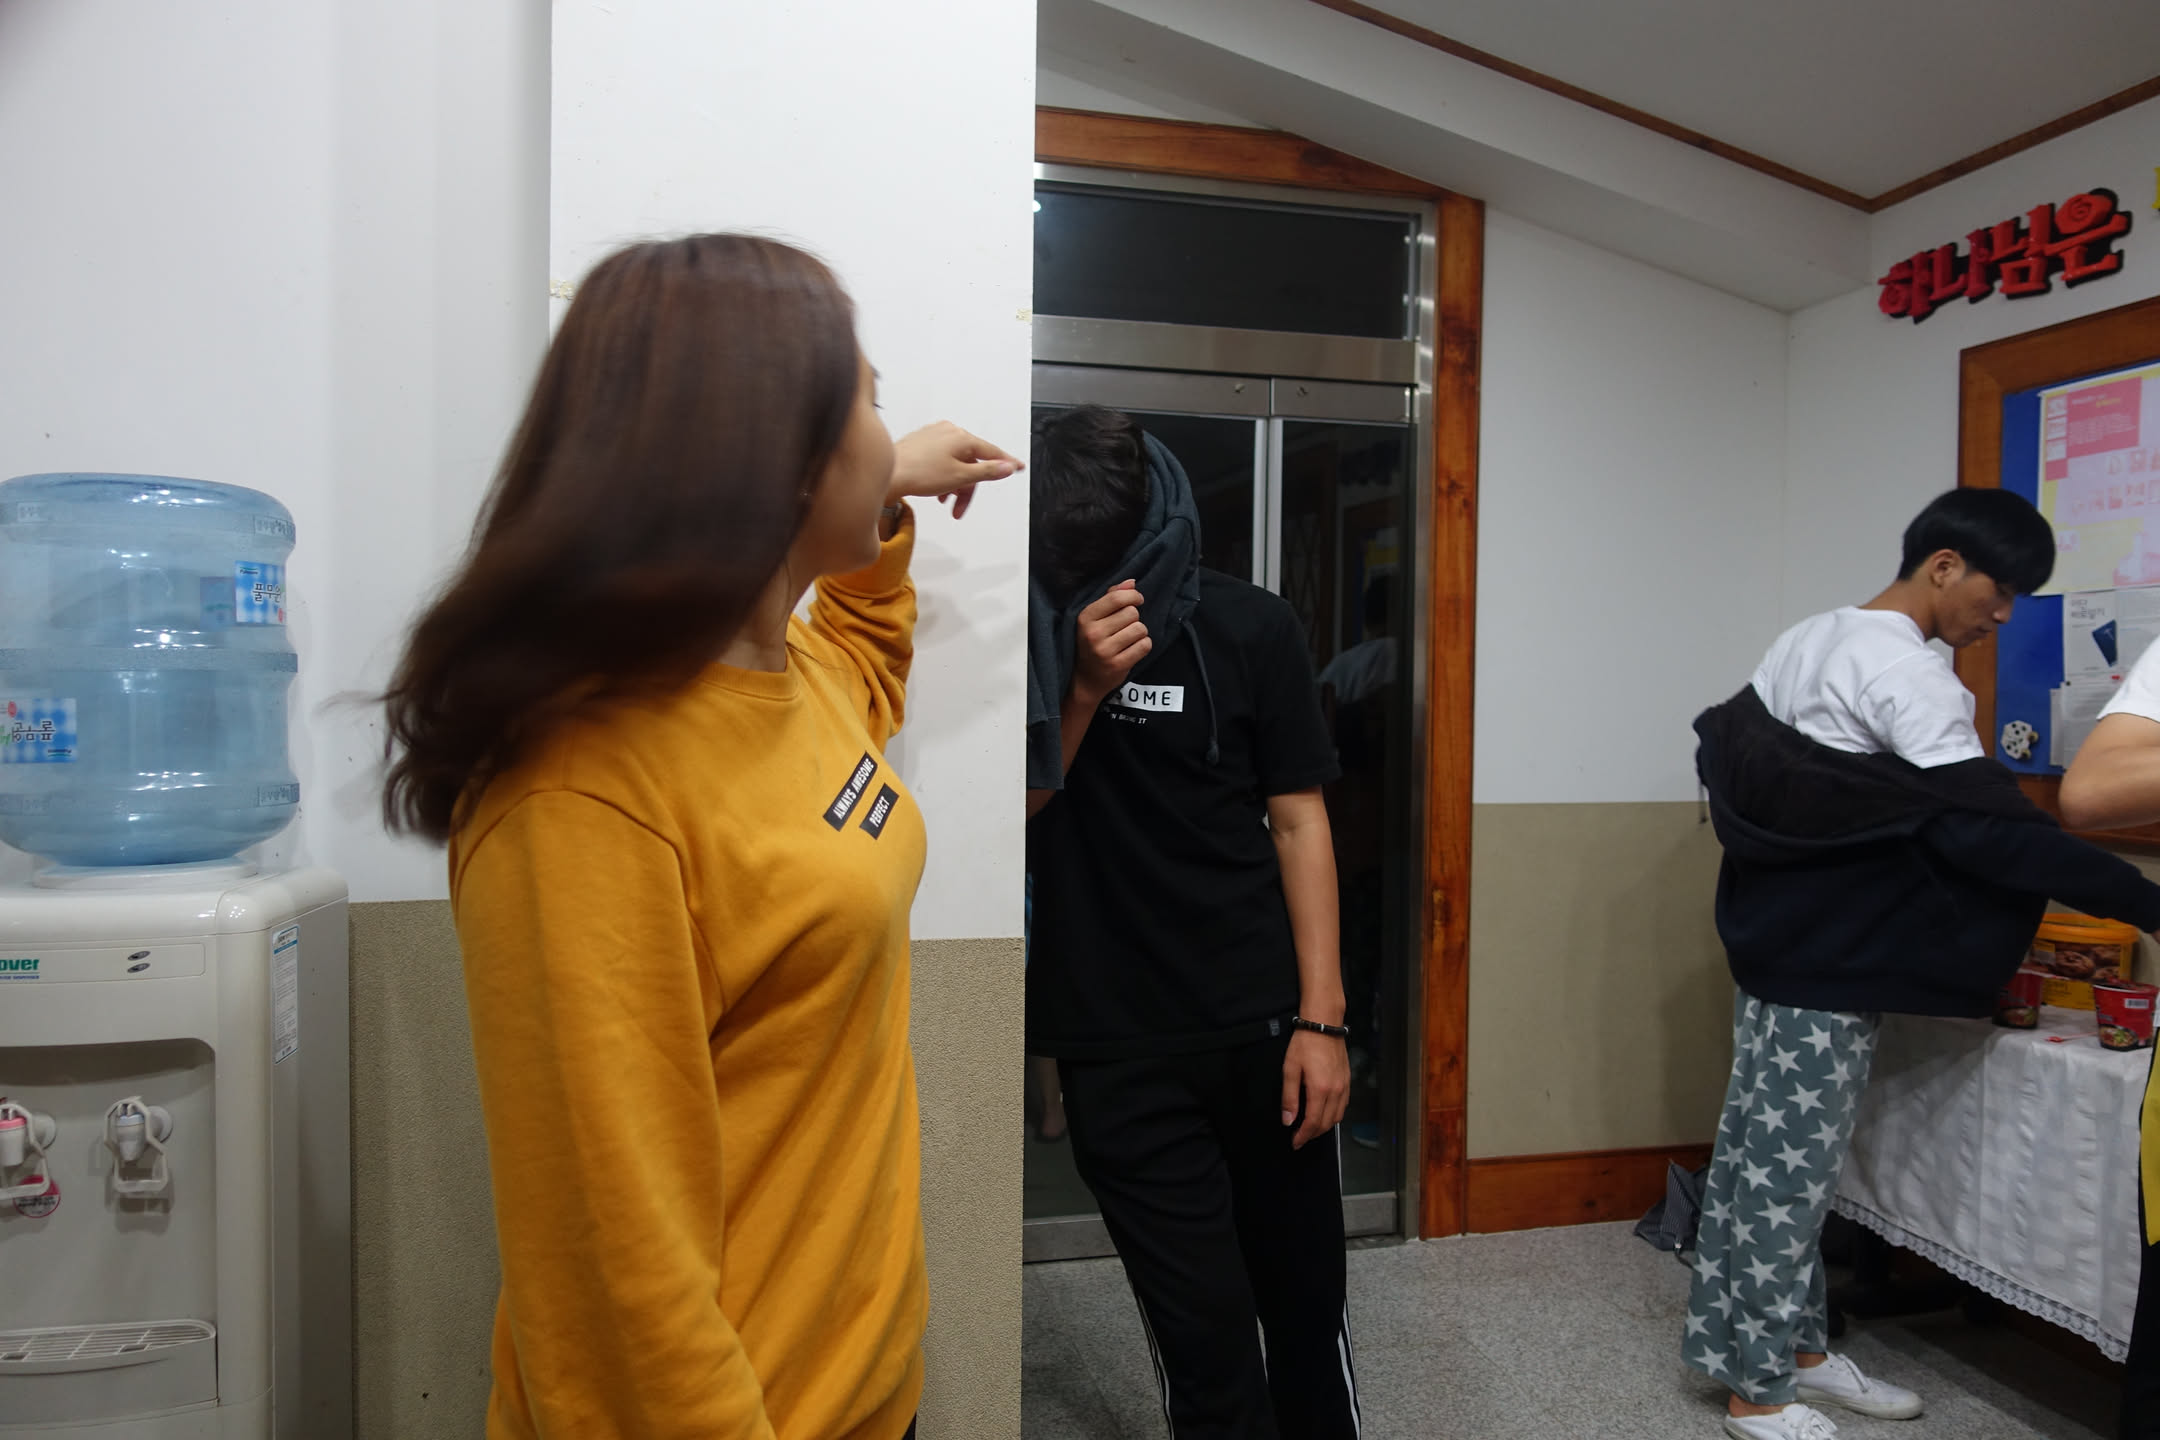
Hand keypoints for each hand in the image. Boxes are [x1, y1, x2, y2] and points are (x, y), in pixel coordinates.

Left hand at [888, 421, 1019, 518]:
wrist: (887, 474)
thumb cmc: (917, 473)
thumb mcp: (960, 477)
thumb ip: (986, 471)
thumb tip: (1007, 466)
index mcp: (961, 437)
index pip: (992, 452)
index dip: (1007, 462)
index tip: (1019, 466)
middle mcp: (948, 432)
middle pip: (972, 461)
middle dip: (968, 486)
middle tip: (960, 507)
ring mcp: (933, 436)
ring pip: (956, 463)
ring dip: (955, 484)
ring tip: (945, 501)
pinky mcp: (921, 443)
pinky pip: (941, 460)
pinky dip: (944, 477)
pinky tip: (936, 491)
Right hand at [1071, 582, 1149, 704]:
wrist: (1084, 680)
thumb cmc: (1091, 644)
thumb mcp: (1093, 619)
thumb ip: (1110, 598)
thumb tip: (1131, 582)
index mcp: (1085, 618)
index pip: (1116, 598)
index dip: (1133, 596)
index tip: (1137, 600)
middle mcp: (1093, 633)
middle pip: (1132, 613)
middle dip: (1134, 618)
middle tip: (1125, 627)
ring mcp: (1105, 651)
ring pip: (1140, 629)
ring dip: (1139, 633)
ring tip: (1128, 639)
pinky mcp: (1118, 665)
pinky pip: (1144, 645)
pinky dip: (1143, 646)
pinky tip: (1133, 649)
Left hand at [1282, 1029, 1349, 1149]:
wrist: (1324, 1025)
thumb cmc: (1304, 1044)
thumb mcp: (1290, 1069)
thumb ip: (1289, 1097)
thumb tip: (1288, 1120)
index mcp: (1320, 1090)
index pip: (1312, 1122)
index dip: (1303, 1136)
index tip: (1294, 1143)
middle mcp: (1336, 1092)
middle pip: (1326, 1123)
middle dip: (1312, 1135)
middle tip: (1299, 1138)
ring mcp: (1344, 1087)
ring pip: (1337, 1117)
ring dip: (1323, 1127)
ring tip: (1310, 1129)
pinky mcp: (1347, 1081)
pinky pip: (1343, 1107)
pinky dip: (1333, 1116)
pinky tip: (1324, 1114)